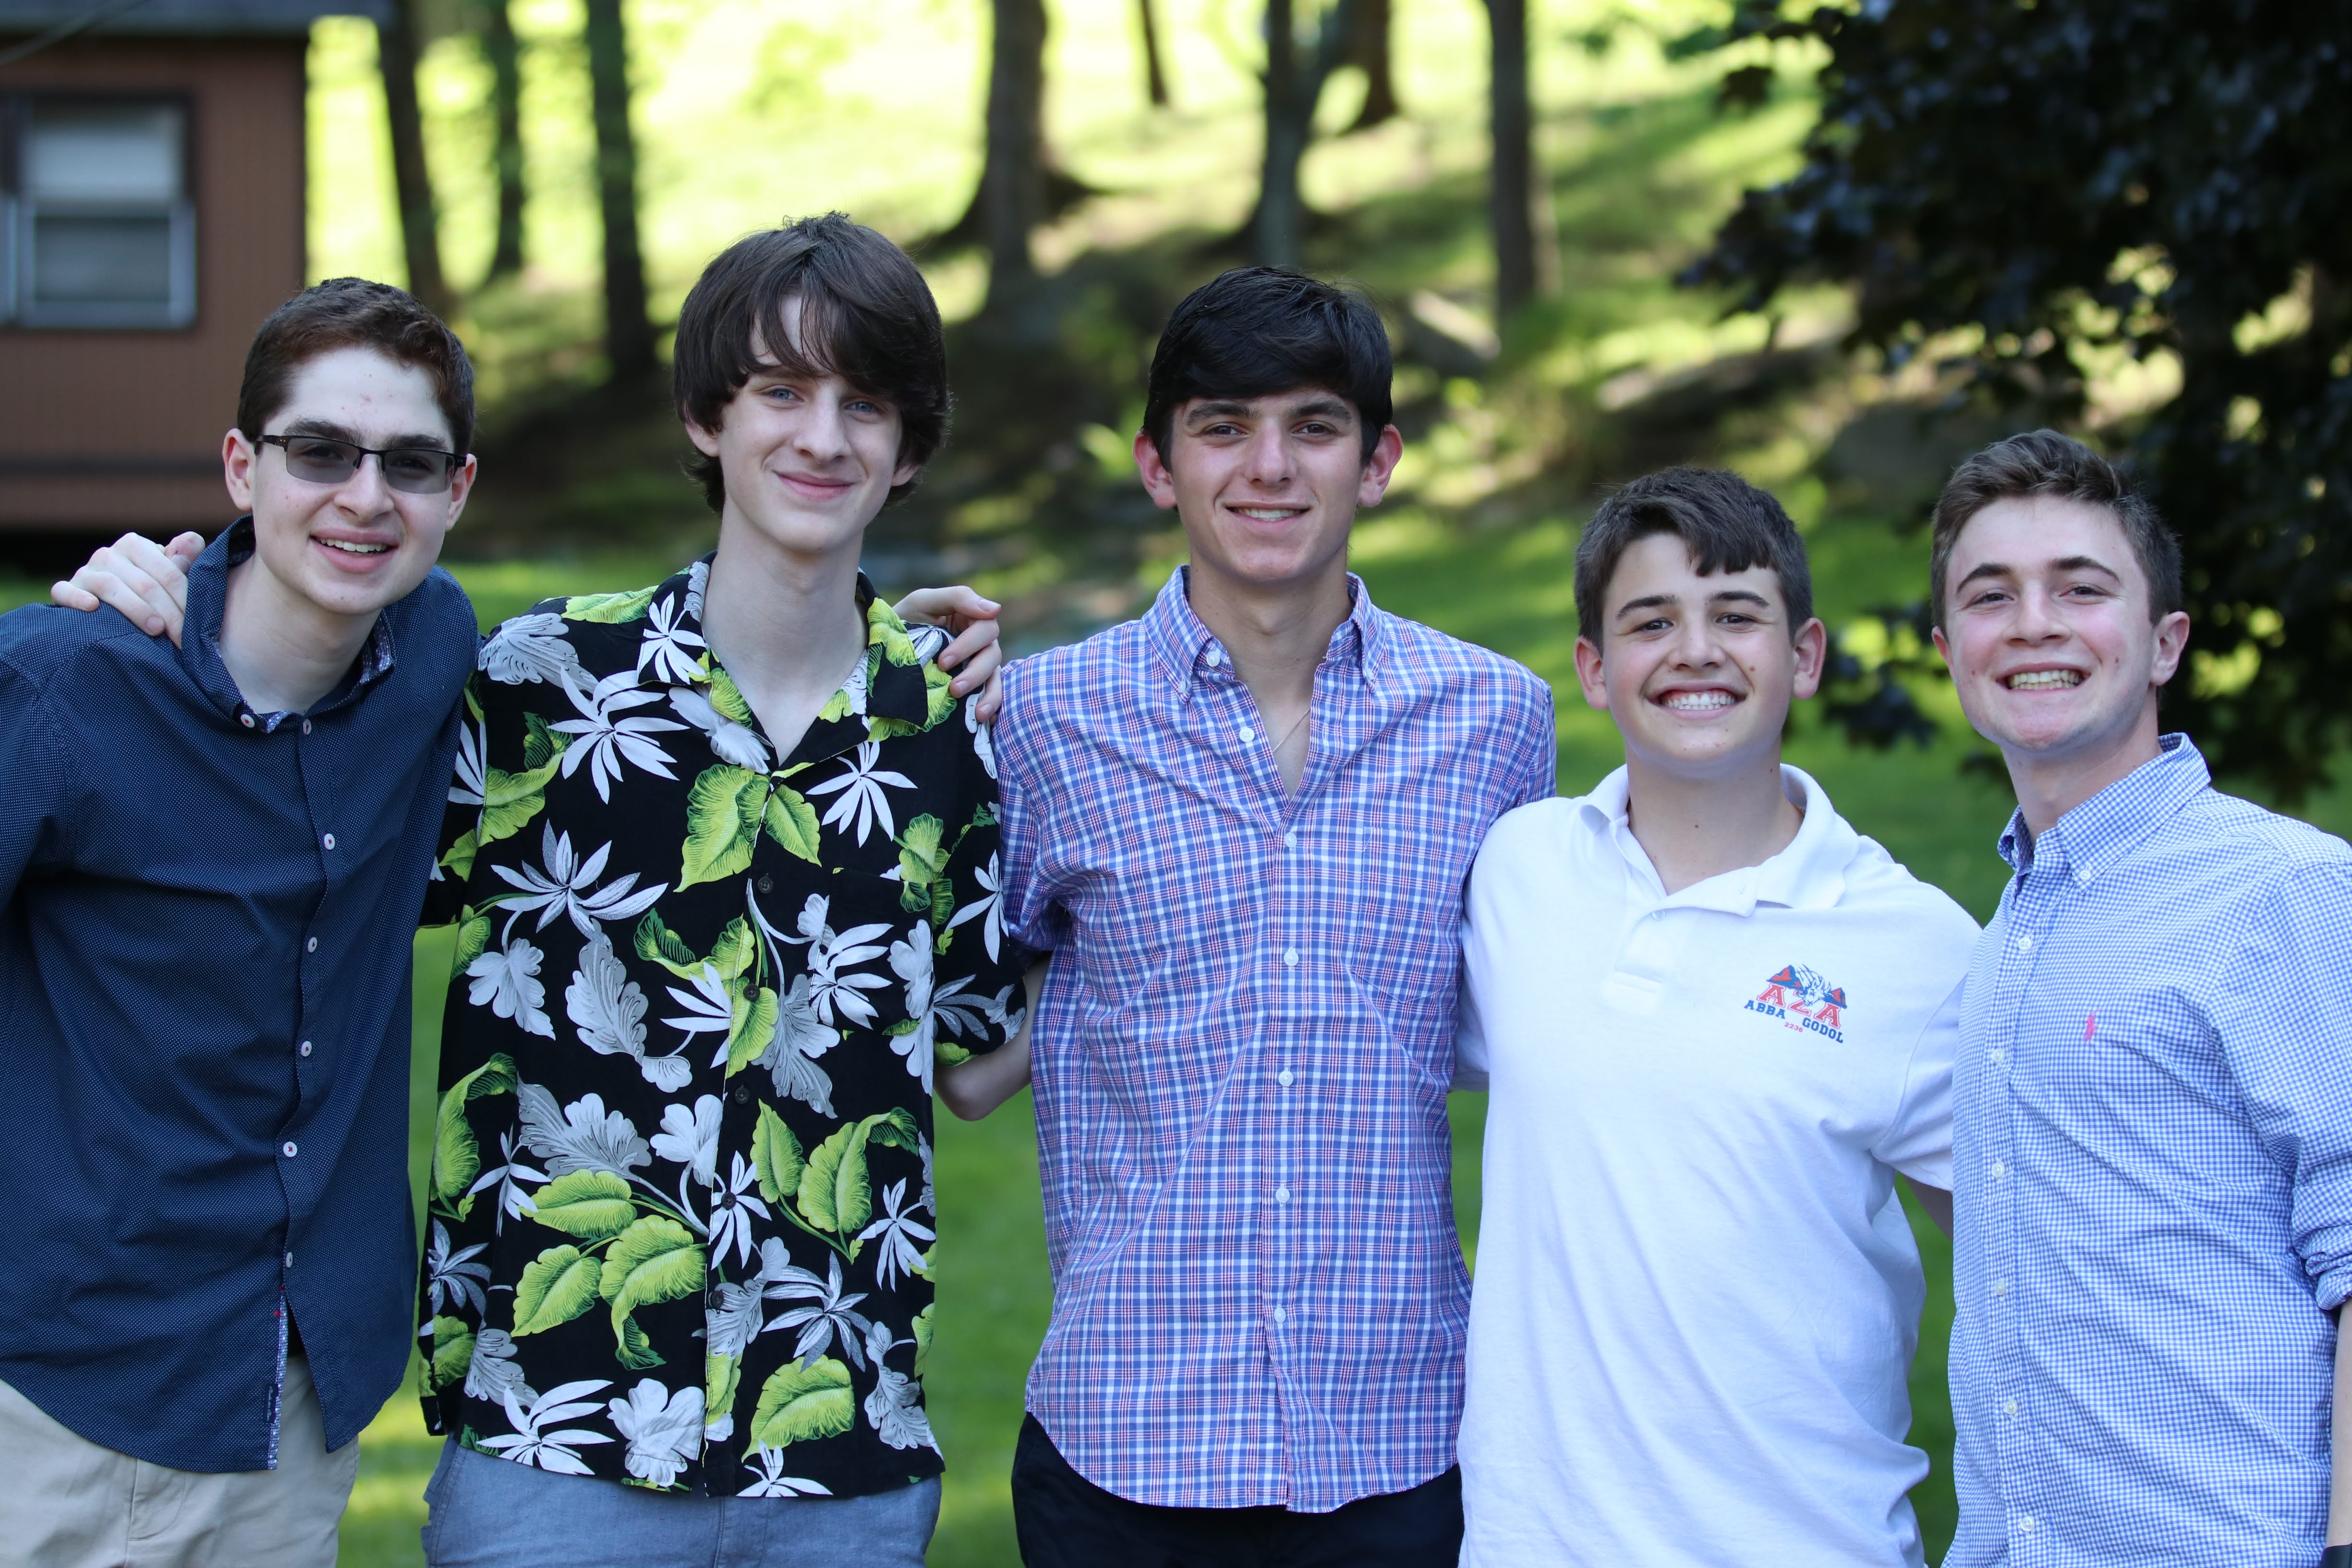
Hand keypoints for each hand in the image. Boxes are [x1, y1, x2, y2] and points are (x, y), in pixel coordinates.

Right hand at [50, 531, 201, 645]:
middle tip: (181, 637)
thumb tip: (192, 540)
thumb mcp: (168, 575)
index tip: (196, 626)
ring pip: (110, 586)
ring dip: (136, 608)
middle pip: (144, 583)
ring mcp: (85, 572)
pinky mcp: (66, 590)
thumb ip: (183, 558)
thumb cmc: (149, 592)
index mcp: (135, 545)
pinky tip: (92, 608)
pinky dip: (77, 598)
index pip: (167, 572)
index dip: (185, 599)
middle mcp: (108, 554)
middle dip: (168, 612)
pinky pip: (65, 591)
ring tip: (156, 630)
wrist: (109, 607)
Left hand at [894, 585, 1005, 722]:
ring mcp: (977, 664)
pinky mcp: (974, 685)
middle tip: (952, 689)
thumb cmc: (904, 619)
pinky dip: (993, 706)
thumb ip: (958, 598)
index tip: (943, 662)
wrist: (882, 647)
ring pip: (995, 677)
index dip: (968, 646)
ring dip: (988, 695)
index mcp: (970, 619)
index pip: (986, 628)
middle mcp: (979, 643)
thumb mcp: (924, 601)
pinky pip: (991, 695)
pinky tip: (985, 720)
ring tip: (977, 713)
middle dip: (975, 673)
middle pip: (993, 654)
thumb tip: (996, 609)